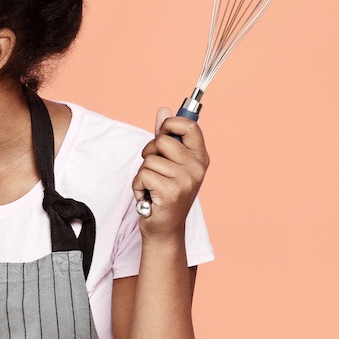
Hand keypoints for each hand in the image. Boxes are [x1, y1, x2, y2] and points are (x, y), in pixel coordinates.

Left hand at [133, 108, 209, 239]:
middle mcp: (197, 167)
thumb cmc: (165, 193)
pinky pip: (143, 175)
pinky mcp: (171, 192)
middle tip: (155, 171)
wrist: (164, 228)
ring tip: (152, 186)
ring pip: (149, 159)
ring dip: (143, 173)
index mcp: (200, 157)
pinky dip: (138, 185)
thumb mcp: (169, 163)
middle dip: (149, 153)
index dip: (170, 124)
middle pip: (162, 140)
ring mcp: (186, 180)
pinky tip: (148, 196)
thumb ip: (166, 136)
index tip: (162, 133)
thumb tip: (163, 110)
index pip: (190, 125)